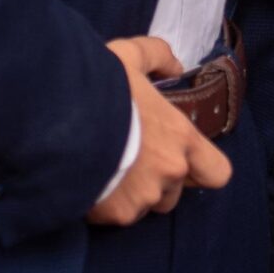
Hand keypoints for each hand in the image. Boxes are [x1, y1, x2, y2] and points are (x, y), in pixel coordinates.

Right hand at [87, 36, 232, 225]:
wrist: (56, 123)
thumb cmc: (98, 88)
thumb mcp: (129, 56)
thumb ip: (157, 56)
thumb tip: (174, 67)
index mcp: (182, 137)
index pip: (217, 172)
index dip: (202, 170)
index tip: (182, 160)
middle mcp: (171, 170)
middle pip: (175, 192)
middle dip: (157, 183)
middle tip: (130, 163)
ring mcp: (146, 196)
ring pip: (146, 206)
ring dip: (132, 196)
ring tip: (106, 171)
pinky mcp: (118, 215)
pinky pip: (118, 216)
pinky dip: (106, 206)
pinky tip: (89, 183)